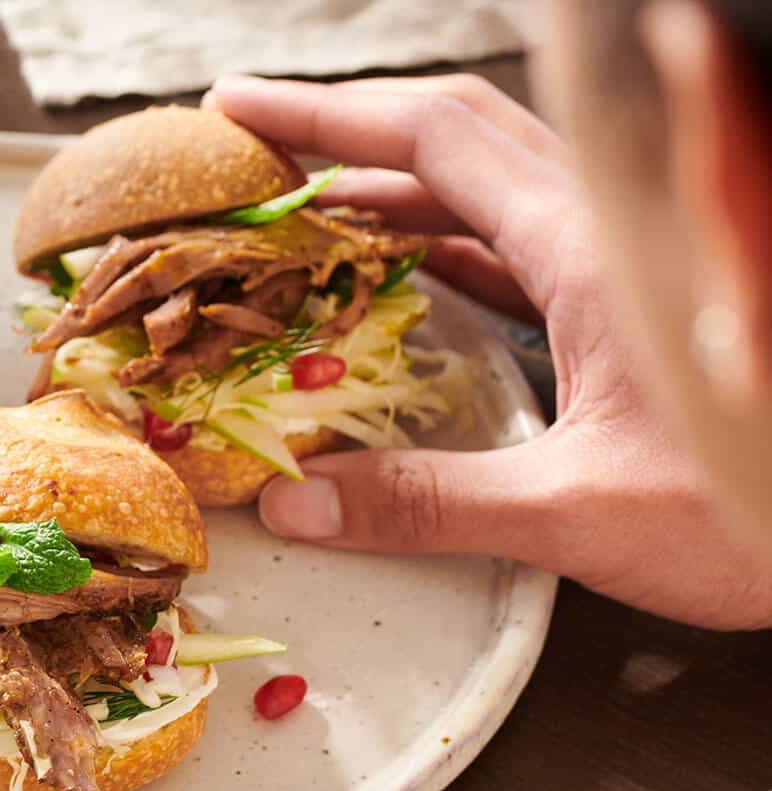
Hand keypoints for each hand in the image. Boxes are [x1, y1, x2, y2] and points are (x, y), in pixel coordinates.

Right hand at [205, 74, 771, 630]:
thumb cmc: (754, 507)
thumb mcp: (579, 512)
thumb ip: (431, 503)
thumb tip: (298, 500)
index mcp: (591, 247)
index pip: (437, 138)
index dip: (327, 117)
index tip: (238, 110)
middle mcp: (609, 230)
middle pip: (460, 137)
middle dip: (345, 135)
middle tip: (254, 152)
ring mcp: (626, 260)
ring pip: (491, 185)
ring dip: (392, 189)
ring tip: (302, 216)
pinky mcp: (636, 302)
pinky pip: (519, 242)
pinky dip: (443, 243)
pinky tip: (397, 279)